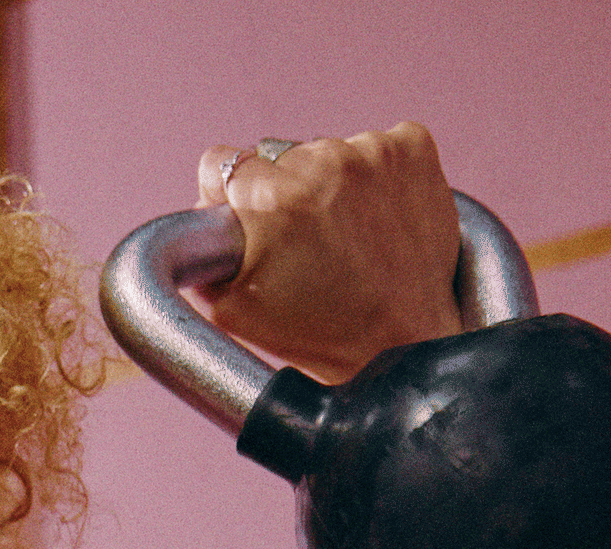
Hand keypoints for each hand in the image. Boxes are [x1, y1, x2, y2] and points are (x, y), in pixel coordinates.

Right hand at [198, 123, 466, 384]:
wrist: (403, 343)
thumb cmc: (317, 333)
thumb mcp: (231, 309)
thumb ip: (197, 254)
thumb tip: (200, 211)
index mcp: (271, 198)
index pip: (221, 161)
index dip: (229, 195)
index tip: (250, 219)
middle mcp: (323, 161)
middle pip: (280, 157)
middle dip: (286, 192)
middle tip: (310, 243)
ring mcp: (374, 150)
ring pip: (329, 151)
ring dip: (334, 183)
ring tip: (351, 234)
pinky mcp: (413, 146)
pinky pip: (379, 144)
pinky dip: (378, 173)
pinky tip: (380, 216)